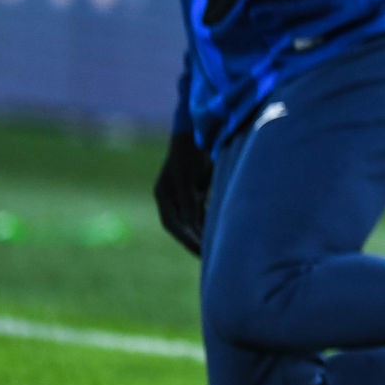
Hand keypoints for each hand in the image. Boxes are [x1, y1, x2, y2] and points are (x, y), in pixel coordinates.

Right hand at [153, 130, 212, 254]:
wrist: (200, 128)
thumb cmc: (192, 152)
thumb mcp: (188, 180)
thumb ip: (188, 203)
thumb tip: (191, 228)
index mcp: (163, 194)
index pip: (173, 224)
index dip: (185, 239)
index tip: (200, 250)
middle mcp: (170, 195)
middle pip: (182, 225)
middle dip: (195, 240)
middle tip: (211, 257)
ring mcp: (182, 192)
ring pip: (192, 219)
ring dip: (203, 233)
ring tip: (218, 249)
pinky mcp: (196, 188)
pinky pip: (201, 211)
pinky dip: (209, 221)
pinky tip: (221, 229)